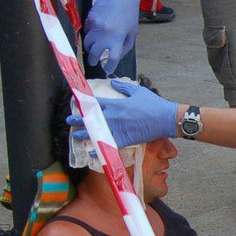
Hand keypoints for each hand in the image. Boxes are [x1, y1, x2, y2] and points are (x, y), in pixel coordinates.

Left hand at [66, 78, 180, 147]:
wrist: (165, 118)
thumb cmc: (153, 104)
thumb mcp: (138, 91)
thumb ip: (123, 87)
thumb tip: (112, 83)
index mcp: (116, 104)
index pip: (94, 103)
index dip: (83, 103)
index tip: (76, 103)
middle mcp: (113, 117)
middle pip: (91, 119)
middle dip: (79, 120)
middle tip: (70, 120)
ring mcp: (118, 129)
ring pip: (96, 133)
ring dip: (85, 134)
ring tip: (76, 135)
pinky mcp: (125, 140)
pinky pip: (108, 146)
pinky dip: (99, 150)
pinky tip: (91, 152)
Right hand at [81, 0, 144, 73]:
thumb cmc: (130, 13)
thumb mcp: (132, 32)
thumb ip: (125, 46)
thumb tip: (116, 56)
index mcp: (117, 38)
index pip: (111, 59)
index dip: (108, 67)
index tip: (107, 69)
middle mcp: (104, 34)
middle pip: (94, 54)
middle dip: (93, 60)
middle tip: (94, 62)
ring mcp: (95, 26)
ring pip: (87, 43)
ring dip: (90, 48)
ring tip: (93, 49)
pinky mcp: (89, 19)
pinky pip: (86, 32)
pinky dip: (89, 35)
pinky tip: (94, 34)